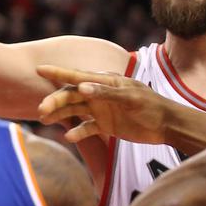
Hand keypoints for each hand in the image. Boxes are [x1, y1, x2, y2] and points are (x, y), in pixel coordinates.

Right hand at [36, 65, 170, 144]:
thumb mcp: (130, 98)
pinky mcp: (105, 125)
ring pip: (75, 110)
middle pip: (71, 95)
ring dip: (60, 114)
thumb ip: (106, 93)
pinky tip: (69, 137)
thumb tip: (81, 87)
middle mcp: (99, 94)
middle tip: (41, 110)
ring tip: (45, 120)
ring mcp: (101, 109)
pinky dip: (78, 132)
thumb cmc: (151, 106)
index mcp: (105, 81)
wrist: (167, 125)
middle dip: (55, 101)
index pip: (77, 76)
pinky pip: (86, 127)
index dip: (58, 72)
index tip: (39, 69)